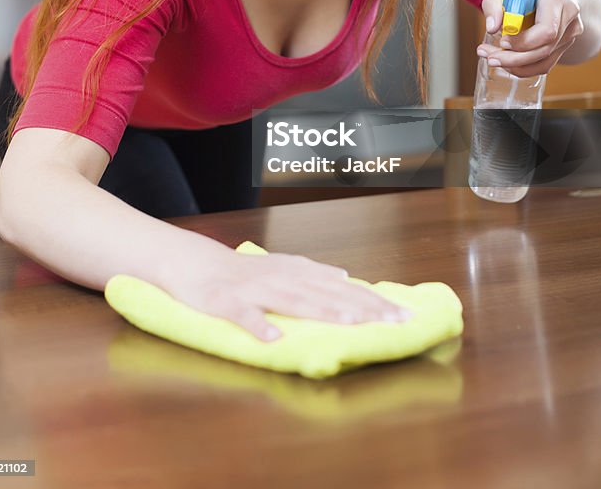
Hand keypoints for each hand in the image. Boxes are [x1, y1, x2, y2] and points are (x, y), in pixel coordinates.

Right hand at [161, 248, 412, 341]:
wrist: (195, 262)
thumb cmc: (243, 271)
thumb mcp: (283, 266)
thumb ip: (314, 273)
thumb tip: (347, 276)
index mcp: (298, 272)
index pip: (343, 287)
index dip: (374, 301)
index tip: (405, 315)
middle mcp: (283, 277)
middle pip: (328, 293)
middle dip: (363, 307)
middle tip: (395, 321)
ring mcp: (255, 289)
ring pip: (293, 300)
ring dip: (322, 310)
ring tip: (350, 322)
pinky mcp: (226, 302)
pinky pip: (244, 315)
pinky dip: (258, 325)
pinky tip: (274, 339)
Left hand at [478, 0, 584, 77]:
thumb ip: (494, 1)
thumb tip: (491, 27)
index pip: (547, 29)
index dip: (524, 41)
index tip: (502, 41)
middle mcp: (569, 13)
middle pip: (545, 48)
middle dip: (514, 58)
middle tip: (489, 58)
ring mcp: (571, 29)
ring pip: (545, 59)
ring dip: (516, 66)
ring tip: (492, 58)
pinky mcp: (566, 41)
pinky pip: (547, 62)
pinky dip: (525, 66)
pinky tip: (507, 60)